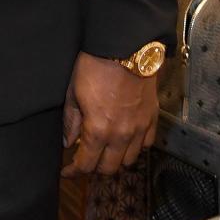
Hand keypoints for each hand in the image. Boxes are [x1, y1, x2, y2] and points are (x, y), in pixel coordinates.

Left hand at [61, 50, 158, 177]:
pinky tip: (125, 140)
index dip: (74, 171)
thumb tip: (67, 141)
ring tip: (105, 150)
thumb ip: (71, 121)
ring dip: (115, 160)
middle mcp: (122, 135)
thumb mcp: (73, 93)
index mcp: (98, 130)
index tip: (67, 171)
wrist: (125, 47)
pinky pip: (146, 144)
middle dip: (94, 168)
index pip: (86, 164)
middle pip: (109, 168)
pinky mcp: (152, 118)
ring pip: (129, 160)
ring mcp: (140, 128)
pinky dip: (135, 147)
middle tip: (84, 160)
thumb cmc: (95, 66)